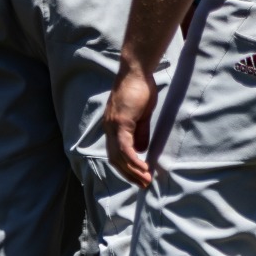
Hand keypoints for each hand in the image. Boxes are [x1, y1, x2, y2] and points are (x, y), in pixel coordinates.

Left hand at [105, 65, 159, 188]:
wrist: (136, 71)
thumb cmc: (141, 89)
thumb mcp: (142, 115)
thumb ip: (140, 132)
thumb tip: (141, 150)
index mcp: (113, 127)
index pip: (116, 154)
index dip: (126, 168)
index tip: (139, 177)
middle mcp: (109, 128)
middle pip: (115, 160)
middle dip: (129, 175)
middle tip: (143, 185)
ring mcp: (113, 126)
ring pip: (119, 157)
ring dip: (133, 171)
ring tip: (146, 180)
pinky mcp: (120, 123)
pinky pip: (125, 148)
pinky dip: (133, 161)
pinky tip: (143, 168)